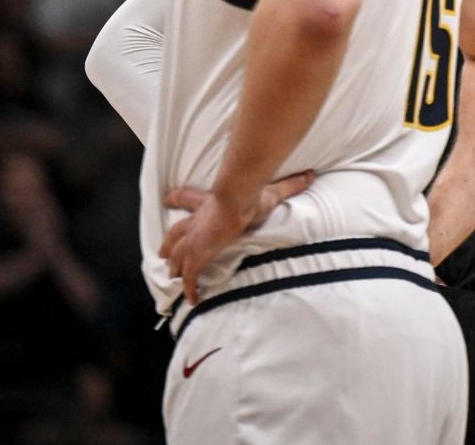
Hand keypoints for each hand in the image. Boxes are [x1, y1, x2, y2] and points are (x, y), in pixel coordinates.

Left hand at [160, 170, 315, 303]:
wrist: (236, 201)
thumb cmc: (249, 195)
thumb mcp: (270, 190)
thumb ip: (290, 184)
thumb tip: (311, 174)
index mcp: (208, 203)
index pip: (187, 198)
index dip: (176, 198)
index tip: (168, 200)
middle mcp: (196, 222)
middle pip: (175, 233)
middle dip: (169, 243)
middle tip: (163, 253)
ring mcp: (194, 240)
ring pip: (176, 255)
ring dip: (174, 266)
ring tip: (172, 276)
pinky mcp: (196, 256)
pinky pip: (189, 277)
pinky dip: (189, 289)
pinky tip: (192, 299)